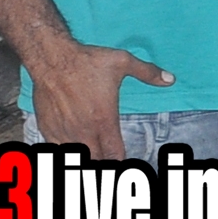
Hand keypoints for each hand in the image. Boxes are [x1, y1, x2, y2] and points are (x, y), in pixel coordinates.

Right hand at [28, 41, 174, 159]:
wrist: (52, 58)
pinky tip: (71, 147)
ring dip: (87, 156)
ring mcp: (64, 131)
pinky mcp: (47, 127)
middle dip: (105, 161)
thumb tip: (170, 79)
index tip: (123, 159)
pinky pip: (56, 148)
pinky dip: (65, 150)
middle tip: (109, 157)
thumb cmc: (87, 61)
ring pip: (77, 156)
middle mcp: (84, 131)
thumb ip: (147, 73)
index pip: (115, 155)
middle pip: (96, 160)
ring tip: (93, 153)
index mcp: (104, 121)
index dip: (121, 160)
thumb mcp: (123, 62)